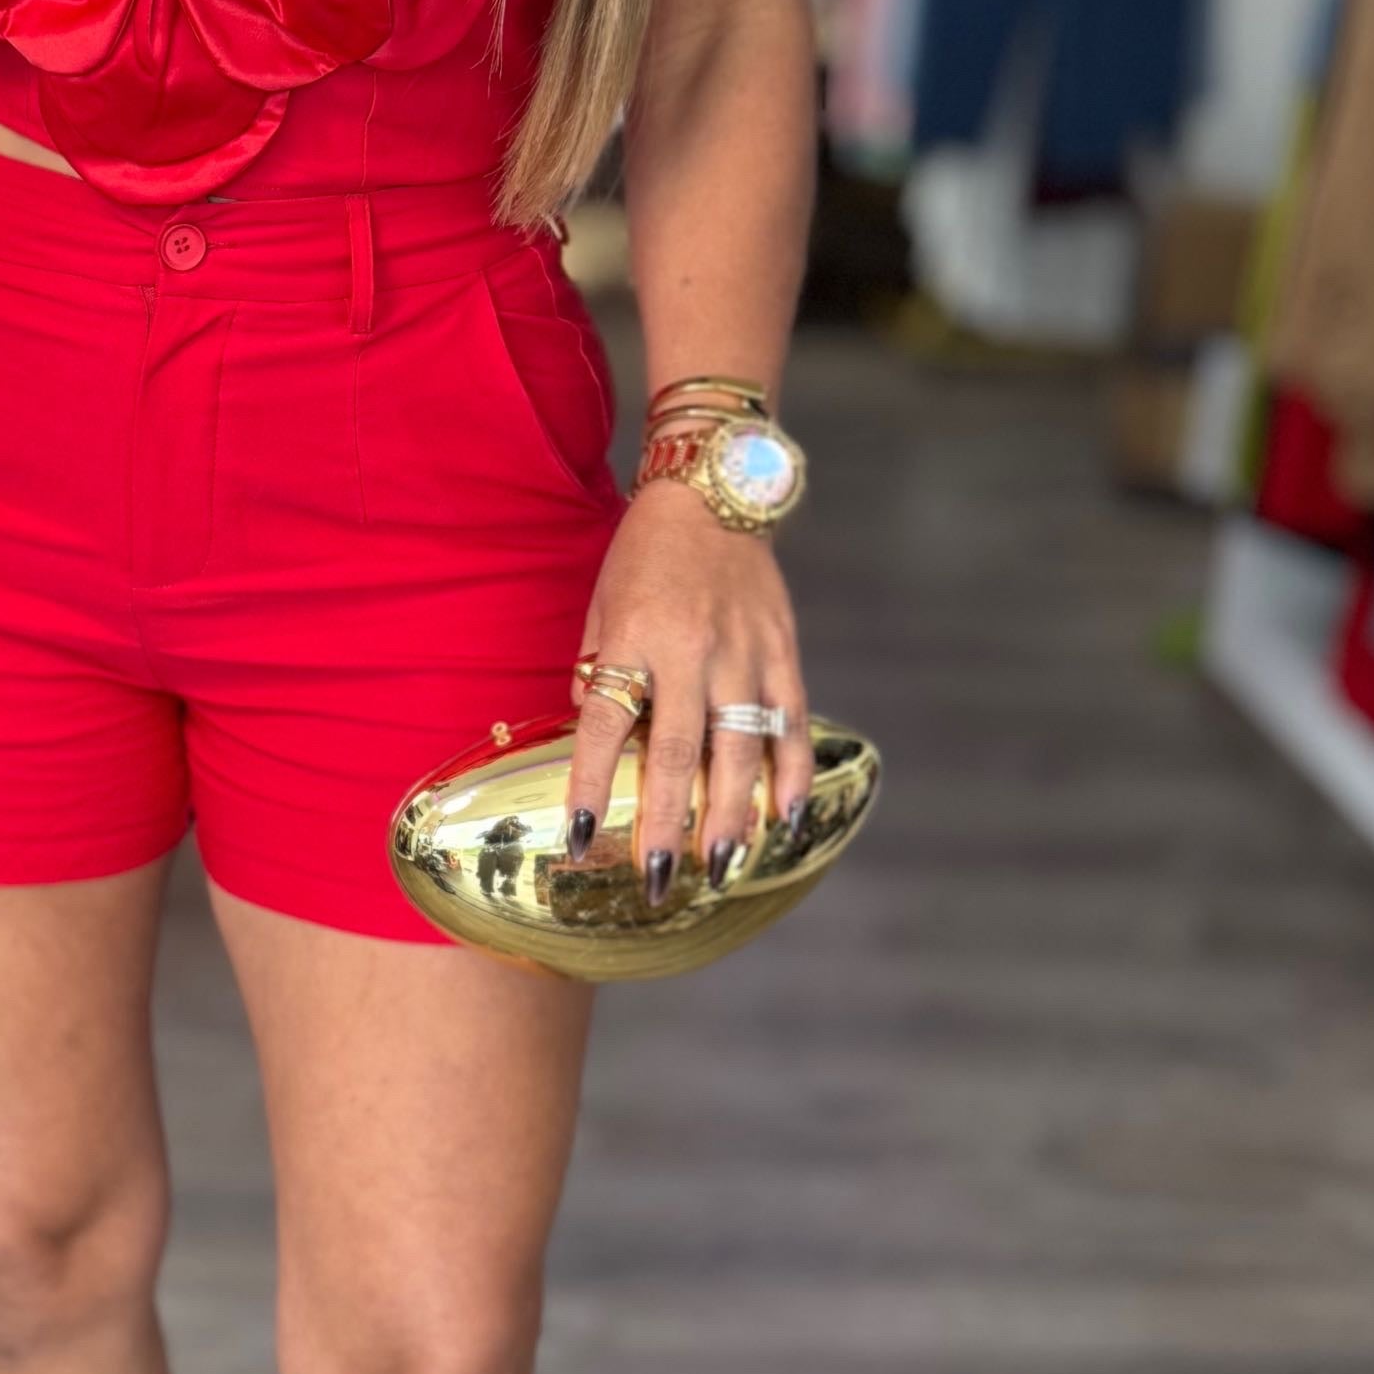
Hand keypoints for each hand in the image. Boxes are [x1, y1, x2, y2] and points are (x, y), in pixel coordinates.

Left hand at [564, 486, 814, 902]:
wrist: (714, 492)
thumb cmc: (645, 554)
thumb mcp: (601, 605)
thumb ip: (599, 670)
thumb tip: (600, 741)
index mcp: (633, 637)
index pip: (604, 724)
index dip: (592, 786)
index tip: (581, 840)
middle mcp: (690, 650)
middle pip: (676, 752)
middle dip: (668, 824)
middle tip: (660, 881)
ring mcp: (744, 653)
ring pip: (740, 749)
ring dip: (732, 816)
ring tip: (722, 869)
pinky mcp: (784, 650)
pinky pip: (792, 722)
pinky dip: (792, 773)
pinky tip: (785, 818)